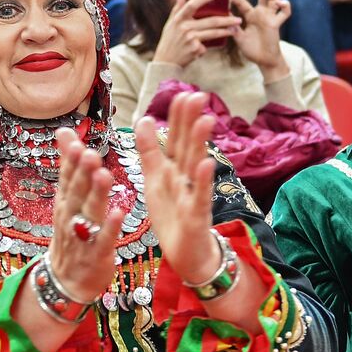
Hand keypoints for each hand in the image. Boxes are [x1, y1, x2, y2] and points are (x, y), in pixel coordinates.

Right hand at [46, 127, 126, 304]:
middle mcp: (71, 216)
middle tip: (89, 153)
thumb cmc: (72, 234)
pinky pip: (104, 240)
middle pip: (76, 192)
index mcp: (66, 201)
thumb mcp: (67, 198)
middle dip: (82, 173)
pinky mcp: (97, 254)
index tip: (74, 141)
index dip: (70, 160)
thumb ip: (69, 166)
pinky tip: (119, 212)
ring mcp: (83, 236)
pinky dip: (111, 227)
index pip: (66, 177)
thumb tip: (64, 131)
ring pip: (89, 212)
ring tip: (103, 174)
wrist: (66, 280)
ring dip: (96, 194)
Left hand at [133, 93, 220, 282]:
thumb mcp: (155, 180)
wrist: (187, 256)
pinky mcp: (196, 216)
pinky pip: (199, 197)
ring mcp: (192, 196)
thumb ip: (150, 151)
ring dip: (199, 144)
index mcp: (172, 170)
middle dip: (191, 123)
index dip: (178, 119)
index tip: (182, 95)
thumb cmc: (172, 217)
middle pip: (187, 147)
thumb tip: (145, 119)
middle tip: (197, 96)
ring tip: (205, 121)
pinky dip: (202, 181)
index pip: (175, 139)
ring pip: (195, 167)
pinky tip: (206, 164)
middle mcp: (185, 179)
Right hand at [151, 0, 240, 67]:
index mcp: (179, 19)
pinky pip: (208, 45)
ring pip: (213, 33)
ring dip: (226, 31)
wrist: (166, 61)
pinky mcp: (195, 49)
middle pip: (210, 21)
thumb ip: (177, 9)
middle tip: (238, 18)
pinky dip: (211, 45)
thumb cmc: (169, 41)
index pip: (192, 5)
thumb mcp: (170, 24)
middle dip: (226, 19)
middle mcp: (185, 27)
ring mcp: (191, 39)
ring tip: (235, 30)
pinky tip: (216, 45)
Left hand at [231, 0, 290, 79]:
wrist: (264, 61)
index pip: (243, 2)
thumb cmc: (252, 50)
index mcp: (250, 16)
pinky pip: (284, 13)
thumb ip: (234, 29)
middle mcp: (261, 13)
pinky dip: (285, 7)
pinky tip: (280, 3)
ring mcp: (270, 17)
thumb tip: (226, 19)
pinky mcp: (276, 24)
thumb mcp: (239, 39)